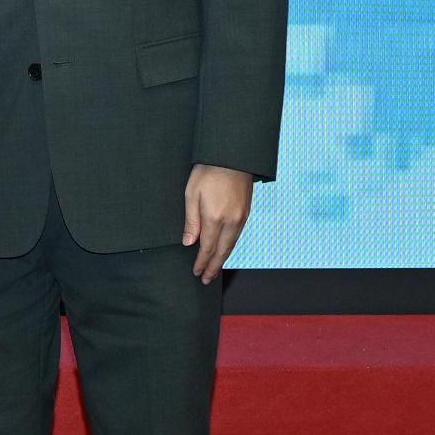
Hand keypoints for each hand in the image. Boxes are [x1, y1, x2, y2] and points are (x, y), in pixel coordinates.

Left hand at [182, 164, 254, 284]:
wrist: (232, 155)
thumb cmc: (208, 171)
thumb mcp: (191, 194)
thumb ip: (191, 221)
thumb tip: (189, 243)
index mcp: (214, 217)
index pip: (207, 248)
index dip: (201, 262)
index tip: (196, 272)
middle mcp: (231, 221)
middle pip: (222, 251)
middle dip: (213, 267)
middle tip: (206, 279)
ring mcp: (241, 217)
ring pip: (231, 245)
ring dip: (222, 259)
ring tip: (214, 269)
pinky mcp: (246, 212)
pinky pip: (237, 235)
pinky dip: (230, 247)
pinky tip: (224, 250)